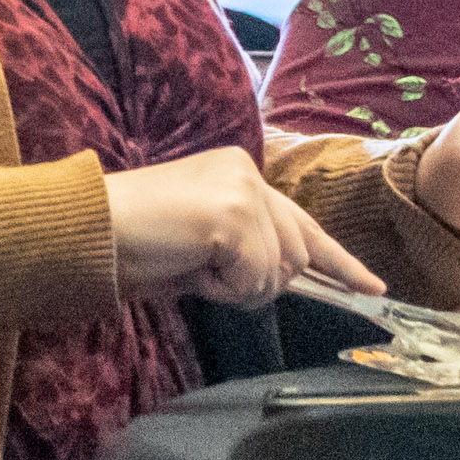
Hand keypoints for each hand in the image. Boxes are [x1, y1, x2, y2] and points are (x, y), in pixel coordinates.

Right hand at [105, 146, 379, 306]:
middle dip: (256, 282)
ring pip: (279, 270)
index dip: (338, 262)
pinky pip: (255, 278)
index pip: (302, 223)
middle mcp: (248, 172)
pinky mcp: (235, 214)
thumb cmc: (132, 246)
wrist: (86, 234)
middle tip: (203, 273)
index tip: (372, 287)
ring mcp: (244, 190)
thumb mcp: (201, 249)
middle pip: (295, 256)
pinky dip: (223, 288)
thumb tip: (283, 277)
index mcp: (240, 173)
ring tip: (191, 264)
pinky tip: (189, 265)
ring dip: (236, 286)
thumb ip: (245, 252)